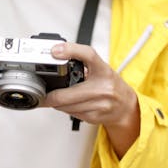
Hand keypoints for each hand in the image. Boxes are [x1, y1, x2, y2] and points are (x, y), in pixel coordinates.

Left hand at [43, 42, 139, 156]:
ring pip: (65, 106)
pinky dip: (66, 109)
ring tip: (58, 98)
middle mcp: (102, 87)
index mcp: (103, 70)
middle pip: (65, 94)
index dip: (70, 50)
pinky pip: (71, 114)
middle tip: (41, 94)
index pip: (88, 55)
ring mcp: (99, 104)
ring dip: (56, 104)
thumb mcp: (100, 68)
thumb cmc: (110, 85)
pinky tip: (71, 104)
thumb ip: (81, 61)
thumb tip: (56, 55)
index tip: (54, 51)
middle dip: (49, 96)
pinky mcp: (94, 117)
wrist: (125, 106)